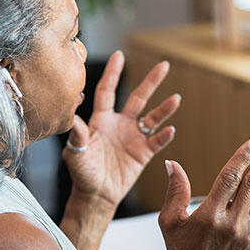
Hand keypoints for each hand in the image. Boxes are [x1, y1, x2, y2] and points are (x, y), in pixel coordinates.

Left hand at [63, 51, 179, 206]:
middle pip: (138, 97)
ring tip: (176, 98)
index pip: (108, 90)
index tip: (119, 55)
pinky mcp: (143, 153)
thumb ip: (77, 133)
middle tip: (164, 65)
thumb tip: (73, 116)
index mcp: (102, 120)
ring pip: (153, 117)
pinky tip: (170, 129)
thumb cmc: (82, 172)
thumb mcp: (75, 151)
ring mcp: (134, 137)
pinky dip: (164, 136)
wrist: (96, 194)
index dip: (113, 73)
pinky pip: (157, 141)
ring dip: (165, 108)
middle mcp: (120, 124)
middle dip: (151, 81)